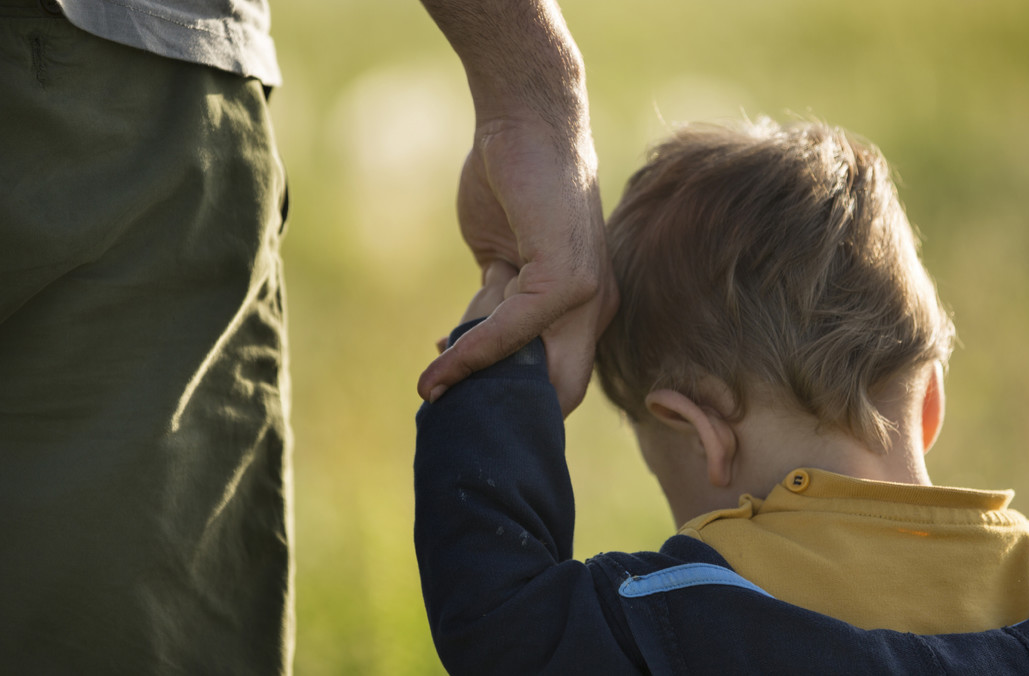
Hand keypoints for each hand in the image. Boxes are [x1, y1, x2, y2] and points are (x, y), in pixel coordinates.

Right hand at [417, 119, 617, 415]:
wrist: (524, 123)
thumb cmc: (512, 184)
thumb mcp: (503, 259)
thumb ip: (498, 306)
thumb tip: (468, 349)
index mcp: (586, 305)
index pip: (562, 379)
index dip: (519, 402)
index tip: (469, 407)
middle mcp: (595, 306)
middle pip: (562, 392)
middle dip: (508, 412)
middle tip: (454, 417)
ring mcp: (586, 294)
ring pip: (533, 370)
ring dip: (478, 387)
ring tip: (433, 396)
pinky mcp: (566, 277)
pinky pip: (510, 331)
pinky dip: (470, 353)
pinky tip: (438, 365)